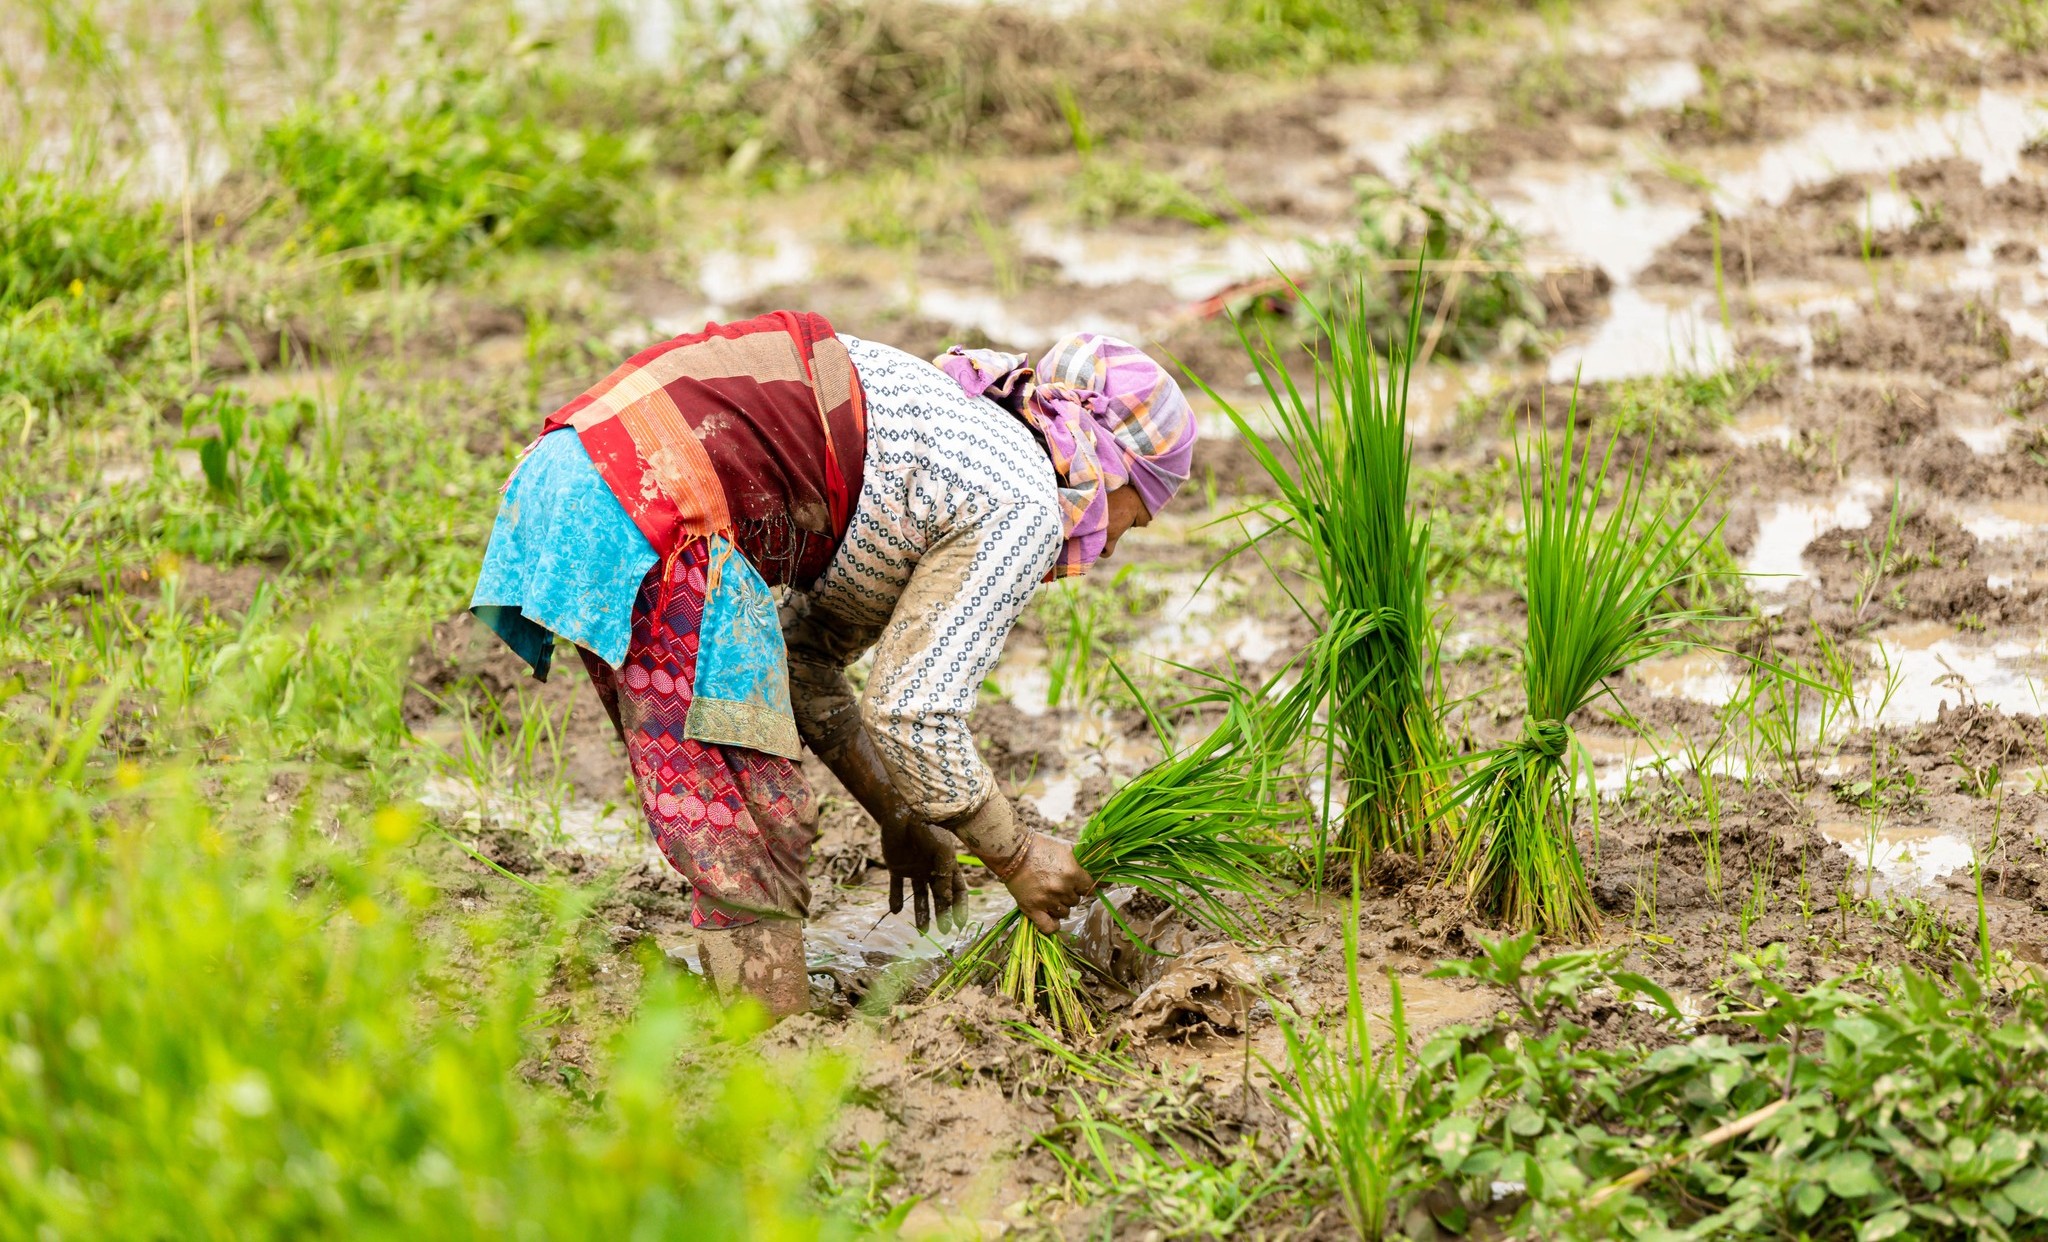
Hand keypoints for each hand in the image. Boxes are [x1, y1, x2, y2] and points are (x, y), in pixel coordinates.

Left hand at [881, 815, 968, 933]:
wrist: (901, 813)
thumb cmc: (927, 828)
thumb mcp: (942, 851)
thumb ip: (944, 875)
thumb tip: (945, 900)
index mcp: (947, 864)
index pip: (957, 890)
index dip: (960, 907)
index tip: (959, 924)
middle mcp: (931, 869)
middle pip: (939, 897)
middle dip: (942, 914)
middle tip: (942, 932)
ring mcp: (914, 869)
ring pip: (919, 895)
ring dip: (921, 913)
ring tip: (921, 931)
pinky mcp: (897, 867)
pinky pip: (897, 887)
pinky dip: (896, 899)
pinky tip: (896, 911)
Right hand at [1001, 833, 1096, 934]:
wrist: (1013, 851)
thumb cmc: (1042, 846)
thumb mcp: (1067, 847)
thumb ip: (1085, 859)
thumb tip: (1105, 871)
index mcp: (1073, 872)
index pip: (1090, 888)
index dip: (1085, 886)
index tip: (1079, 884)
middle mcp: (1062, 888)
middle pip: (1077, 900)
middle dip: (1071, 893)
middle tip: (1058, 884)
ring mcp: (1047, 900)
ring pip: (1065, 912)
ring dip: (1061, 906)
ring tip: (1050, 894)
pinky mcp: (1032, 908)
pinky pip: (1048, 927)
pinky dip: (1053, 926)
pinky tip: (1052, 920)